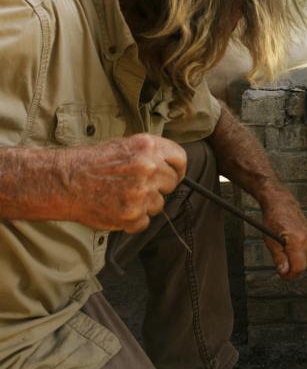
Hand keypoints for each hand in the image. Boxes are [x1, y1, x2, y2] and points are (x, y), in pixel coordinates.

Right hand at [60, 134, 186, 232]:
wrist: (63, 181)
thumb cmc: (90, 163)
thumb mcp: (124, 145)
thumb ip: (150, 155)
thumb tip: (171, 168)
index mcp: (148, 146)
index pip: (180, 159)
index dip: (177, 169)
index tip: (172, 175)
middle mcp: (148, 167)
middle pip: (172, 183)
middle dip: (158, 187)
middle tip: (137, 187)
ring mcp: (141, 192)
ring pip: (158, 205)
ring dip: (144, 205)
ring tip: (121, 196)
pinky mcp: (132, 214)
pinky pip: (144, 222)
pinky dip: (132, 220)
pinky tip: (115, 208)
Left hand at [261, 189, 306, 278]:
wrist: (281, 202)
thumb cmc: (273, 218)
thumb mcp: (270, 241)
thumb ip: (279, 258)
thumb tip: (284, 272)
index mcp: (297, 241)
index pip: (299, 268)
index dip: (289, 275)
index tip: (281, 273)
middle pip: (302, 265)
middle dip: (291, 266)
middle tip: (278, 255)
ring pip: (305, 260)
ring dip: (294, 259)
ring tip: (283, 246)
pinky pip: (306, 252)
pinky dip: (298, 253)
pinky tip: (289, 243)